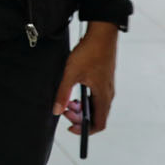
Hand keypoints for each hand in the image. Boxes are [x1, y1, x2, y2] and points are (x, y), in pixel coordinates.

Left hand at [54, 21, 118, 135]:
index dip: (85, 130)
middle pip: (97, 116)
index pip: (99, 124)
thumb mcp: (71, 73)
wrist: (102, 34)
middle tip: (64, 109)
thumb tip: (56, 110)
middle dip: (79, 117)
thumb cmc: (89, 52)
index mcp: (103, 96)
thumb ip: (63, 93)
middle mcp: (108, 94)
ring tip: (67, 101)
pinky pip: (95, 97)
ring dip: (81, 108)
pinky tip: (73, 93)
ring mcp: (107, 87)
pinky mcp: (104, 81)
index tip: (70, 127)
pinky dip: (84, 100)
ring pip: (95, 106)